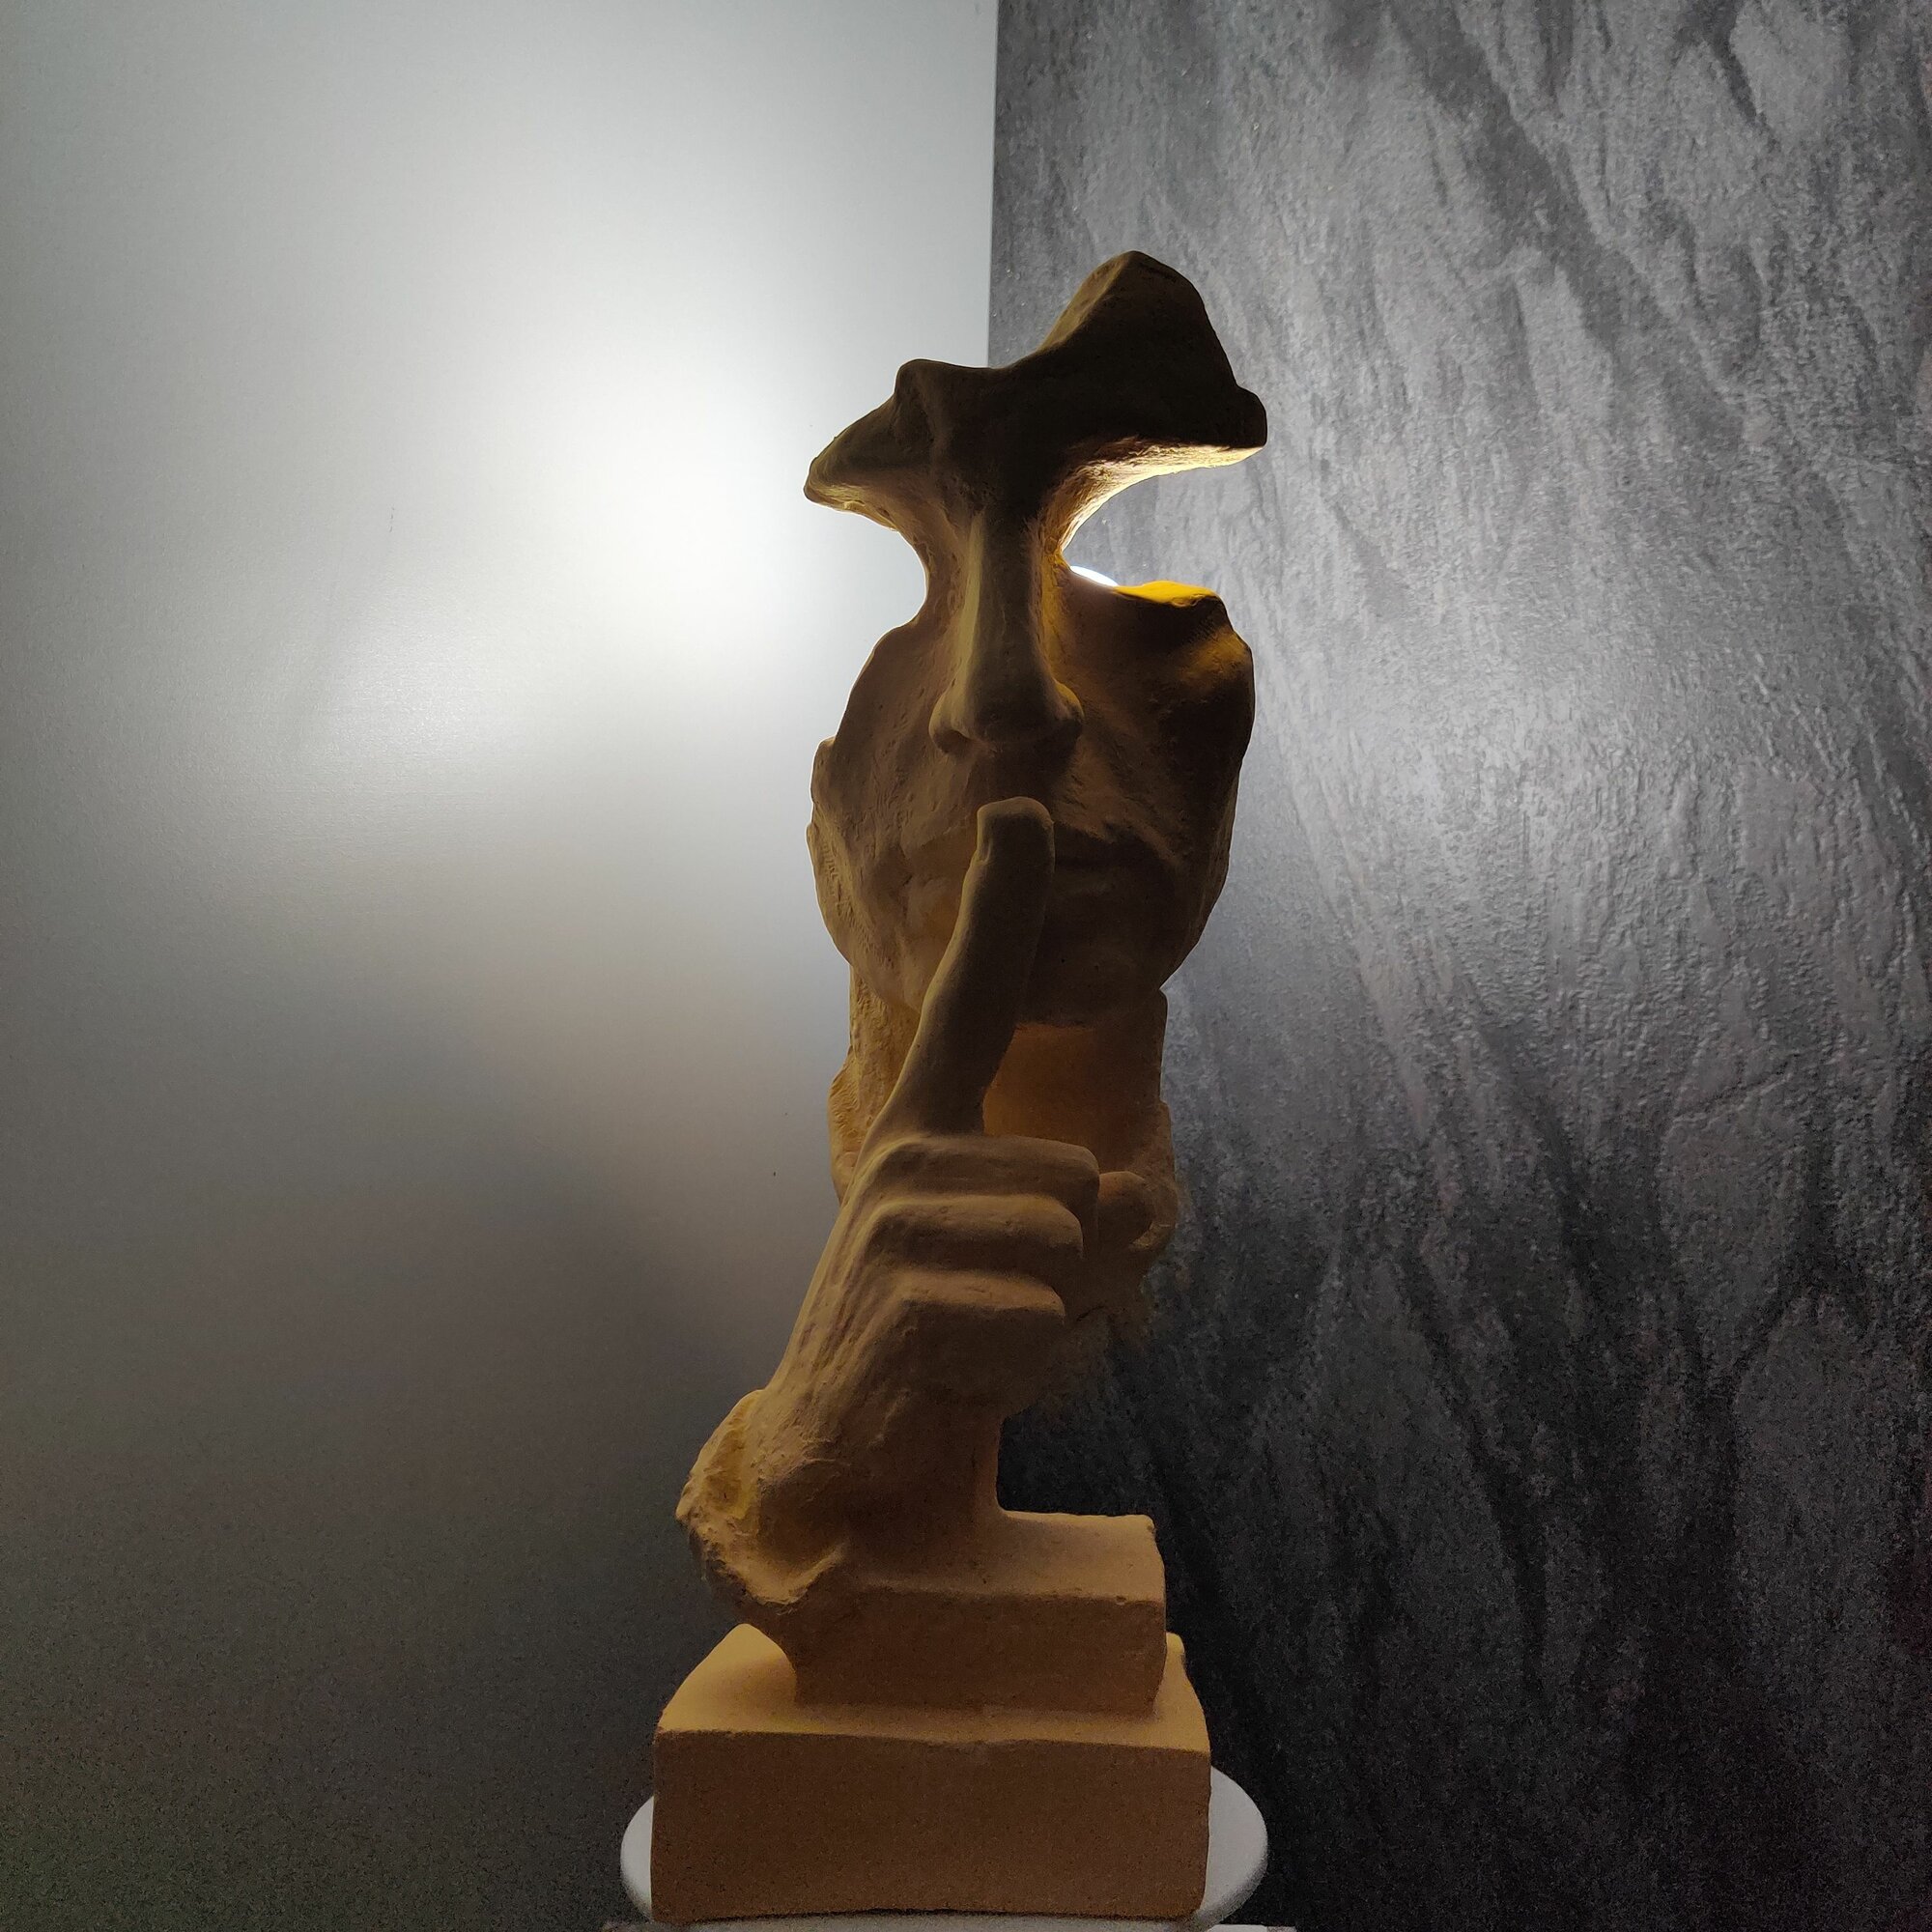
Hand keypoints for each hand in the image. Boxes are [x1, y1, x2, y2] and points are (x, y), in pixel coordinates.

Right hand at [737, 797, 1154, 1555]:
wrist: (847, 1451)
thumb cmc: (950, 1340)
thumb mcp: (1037, 1267)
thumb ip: (1101, 1215)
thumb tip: (1131, 1200)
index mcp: (931, 1125)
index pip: (972, 1000)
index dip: (1002, 904)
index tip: (1023, 804)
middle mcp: (903, 1154)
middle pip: (1090, 1184)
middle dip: (1087, 1271)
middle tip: (1009, 1311)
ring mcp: (889, 1222)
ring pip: (1070, 1249)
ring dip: (1061, 1326)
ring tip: (986, 1346)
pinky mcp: (894, 1299)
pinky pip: (1041, 1321)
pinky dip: (1034, 1374)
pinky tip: (964, 1385)